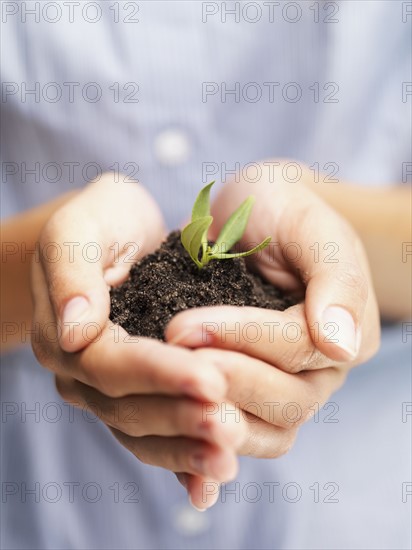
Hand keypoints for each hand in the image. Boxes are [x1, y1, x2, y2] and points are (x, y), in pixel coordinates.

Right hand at [31, 175, 246, 508]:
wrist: (117, 230)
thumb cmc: (103, 219)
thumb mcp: (81, 227)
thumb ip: (73, 274)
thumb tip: (75, 331)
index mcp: (65, 335)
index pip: (112, 366)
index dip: (160, 375)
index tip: (210, 378)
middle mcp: (83, 372)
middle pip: (129, 409)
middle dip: (181, 418)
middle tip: (230, 426)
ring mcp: (109, 390)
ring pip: (144, 432)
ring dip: (187, 448)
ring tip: (229, 458)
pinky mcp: (138, 394)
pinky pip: (157, 435)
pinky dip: (183, 460)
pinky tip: (215, 480)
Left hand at [165, 160, 380, 504]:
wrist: (257, 215)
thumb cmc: (283, 210)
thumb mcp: (310, 225)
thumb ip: (334, 276)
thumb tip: (342, 345)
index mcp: (345, 330)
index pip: (299, 348)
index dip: (242, 339)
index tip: (182, 326)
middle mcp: (321, 370)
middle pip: (286, 402)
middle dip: (227, 379)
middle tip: (170, 357)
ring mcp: (287, 387)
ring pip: (266, 430)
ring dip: (215, 415)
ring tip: (165, 391)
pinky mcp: (251, 394)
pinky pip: (237, 429)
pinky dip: (206, 439)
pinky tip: (167, 431)